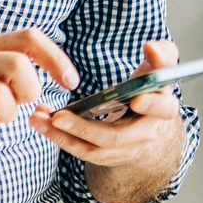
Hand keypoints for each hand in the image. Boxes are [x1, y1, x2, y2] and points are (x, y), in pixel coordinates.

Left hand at [30, 40, 186, 170]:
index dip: (151, 105)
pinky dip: (60, 138)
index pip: (163, 109)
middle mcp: (145, 134)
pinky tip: (42, 122)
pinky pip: (82, 151)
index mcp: (162, 109)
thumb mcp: (158, 70)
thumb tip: (151, 46)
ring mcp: (125, 149)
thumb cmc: (149, 90)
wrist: (145, 122)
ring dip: (63, 135)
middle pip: (117, 137)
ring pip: (93, 148)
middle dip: (85, 128)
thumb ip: (162, 55)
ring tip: (39, 118)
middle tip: (60, 116)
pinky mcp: (107, 156)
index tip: (136, 99)